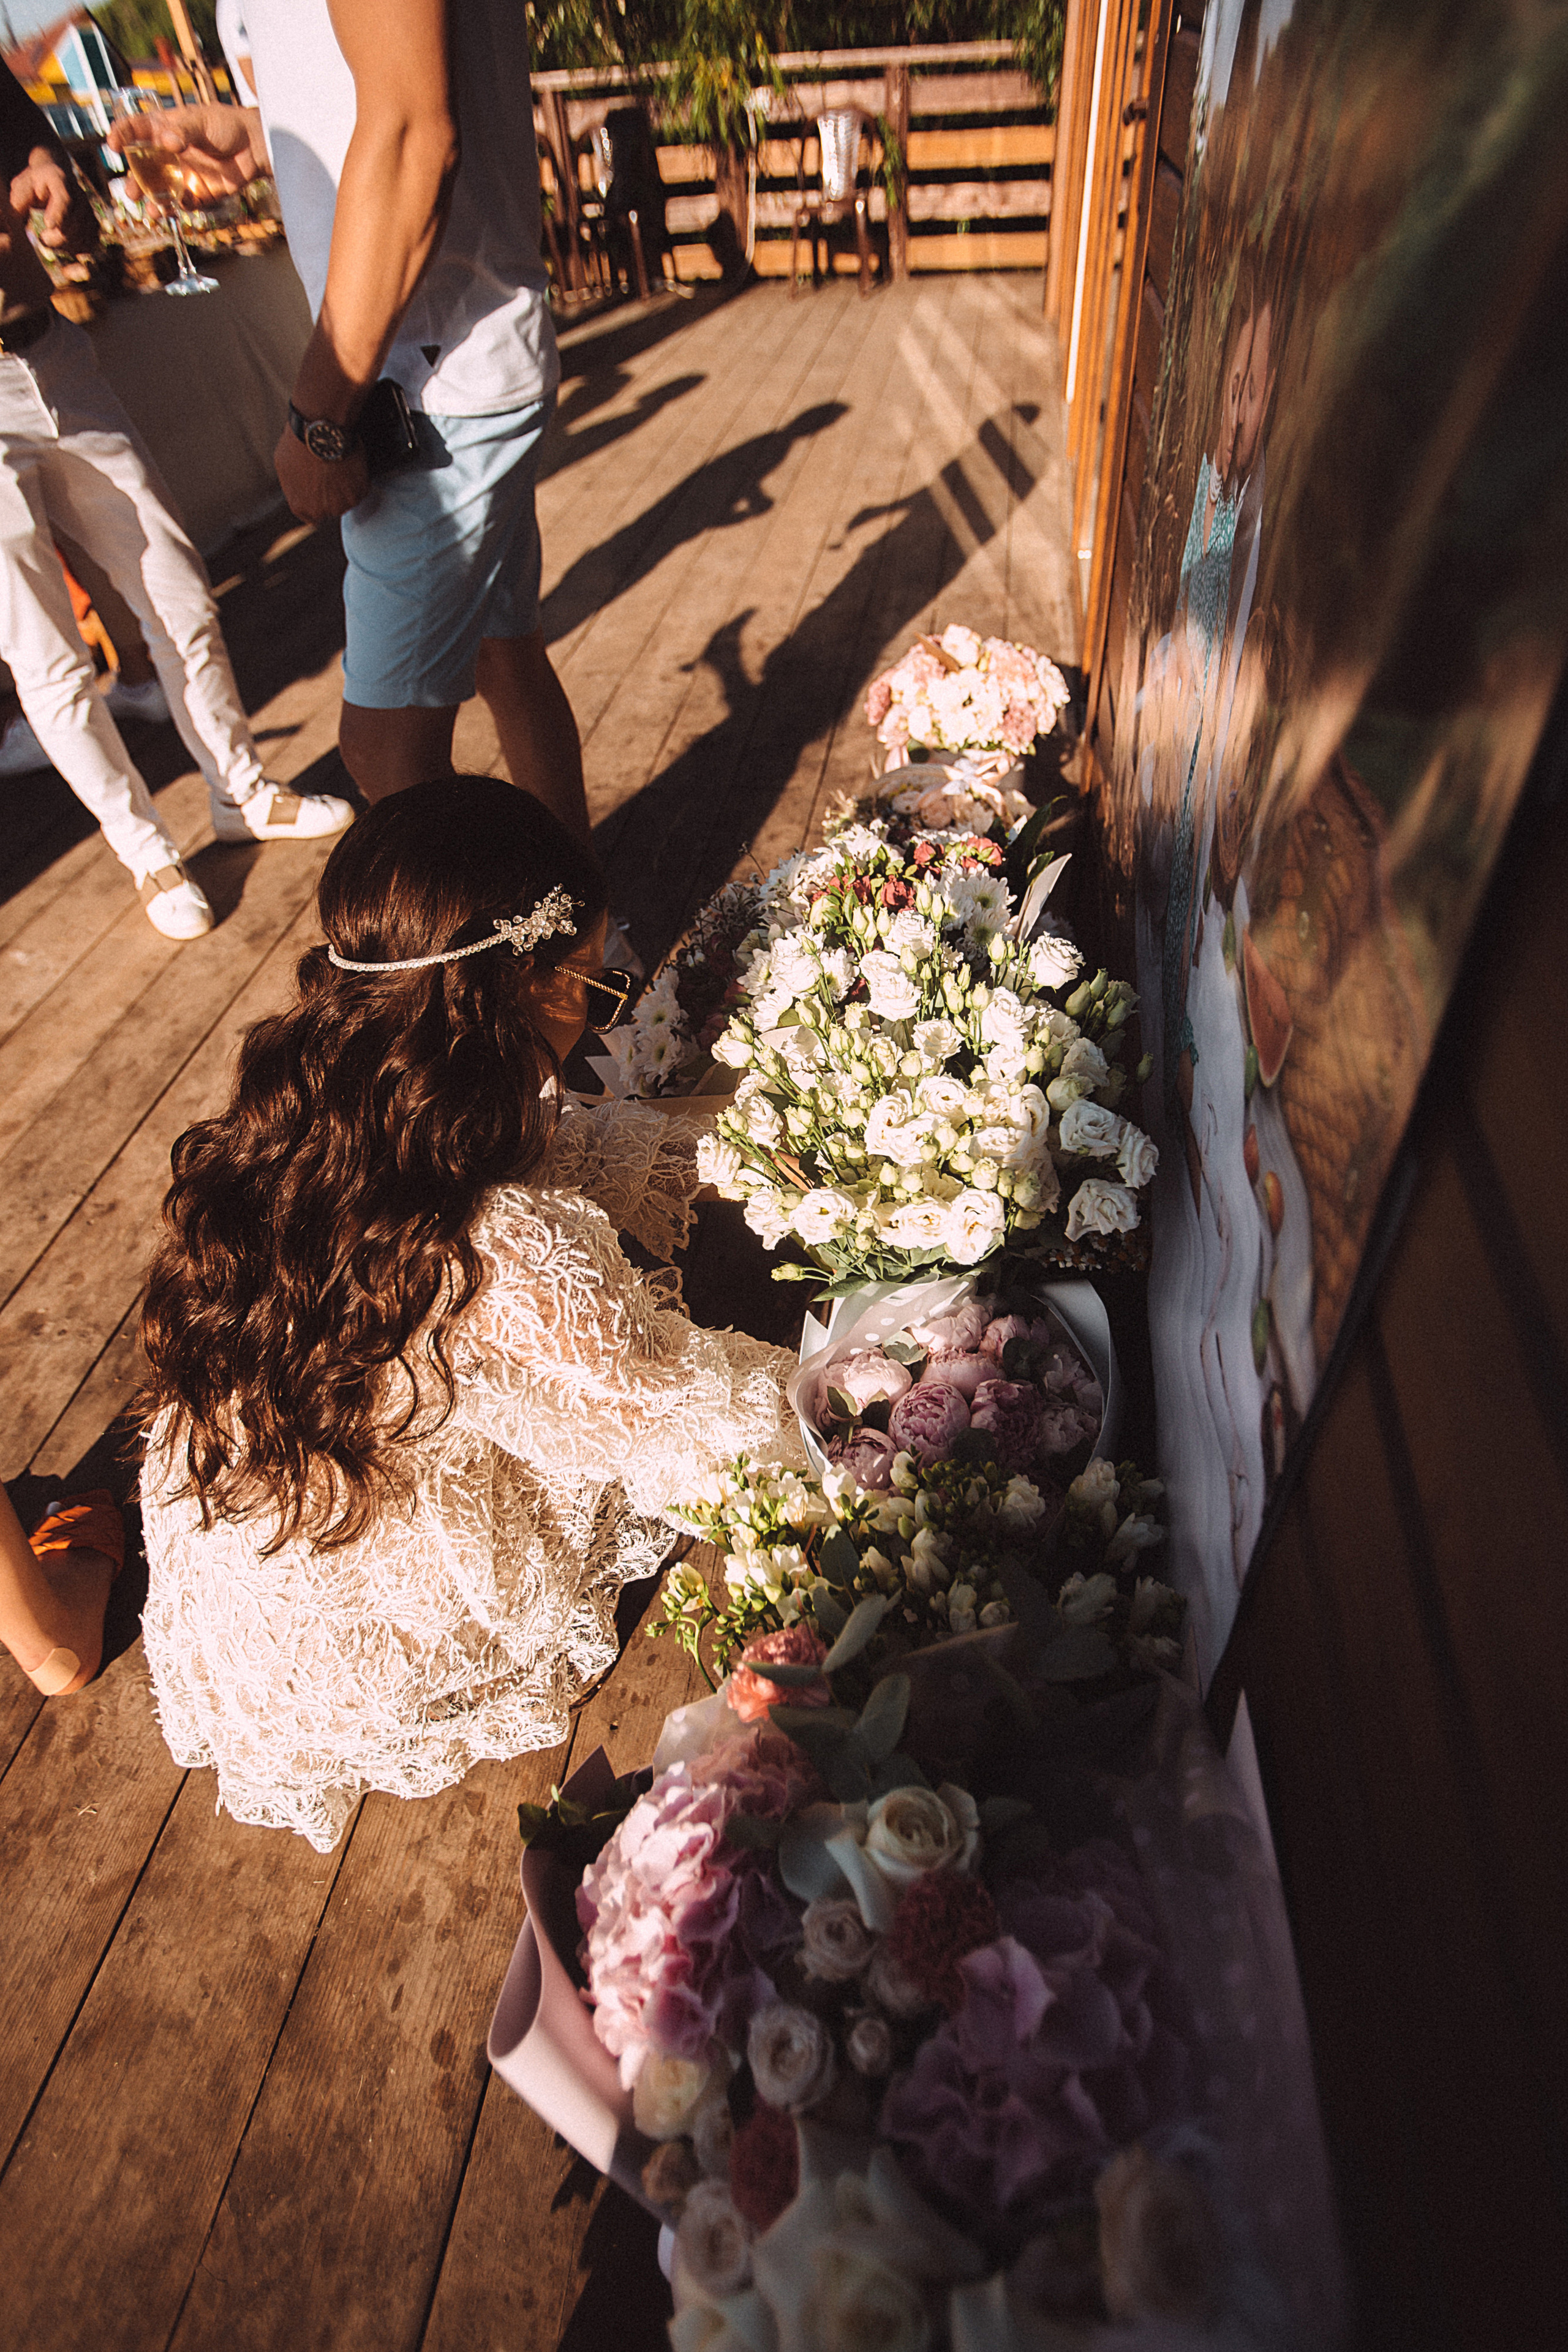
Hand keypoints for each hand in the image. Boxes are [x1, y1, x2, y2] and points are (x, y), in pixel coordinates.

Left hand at [9, 152, 98, 253]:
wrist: (55, 177)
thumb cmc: (33, 184)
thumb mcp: (22, 186)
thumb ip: (19, 200)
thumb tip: (17, 217)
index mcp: (58, 180)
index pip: (64, 199)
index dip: (58, 213)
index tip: (48, 225)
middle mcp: (78, 194)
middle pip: (76, 222)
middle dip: (58, 236)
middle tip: (43, 238)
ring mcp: (88, 208)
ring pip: (84, 235)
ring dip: (66, 244)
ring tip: (49, 239)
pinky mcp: (92, 223)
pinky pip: (89, 243)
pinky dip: (76, 249)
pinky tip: (63, 245)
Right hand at [106, 104, 268, 198]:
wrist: (255, 146)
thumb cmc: (226, 125)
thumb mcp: (202, 121)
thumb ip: (184, 132)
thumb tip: (167, 142)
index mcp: (163, 128)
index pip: (135, 130)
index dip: (121, 135)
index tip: (113, 143)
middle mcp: (168, 154)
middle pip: (143, 168)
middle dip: (135, 181)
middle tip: (131, 192)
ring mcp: (181, 175)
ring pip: (159, 190)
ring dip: (152, 200)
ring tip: (150, 209)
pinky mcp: (196, 193)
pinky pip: (181, 204)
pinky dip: (174, 209)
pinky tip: (171, 211)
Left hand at [274, 425, 369, 521]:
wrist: (320, 433)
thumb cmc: (298, 445)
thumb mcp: (284, 467)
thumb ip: (293, 485)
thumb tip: (298, 487)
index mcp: (301, 507)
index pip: (311, 517)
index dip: (316, 502)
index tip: (319, 489)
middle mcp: (322, 511)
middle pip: (331, 509)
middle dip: (331, 495)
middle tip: (331, 474)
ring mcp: (343, 503)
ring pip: (347, 500)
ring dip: (345, 488)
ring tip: (339, 467)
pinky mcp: (359, 492)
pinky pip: (360, 489)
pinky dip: (357, 480)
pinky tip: (349, 465)